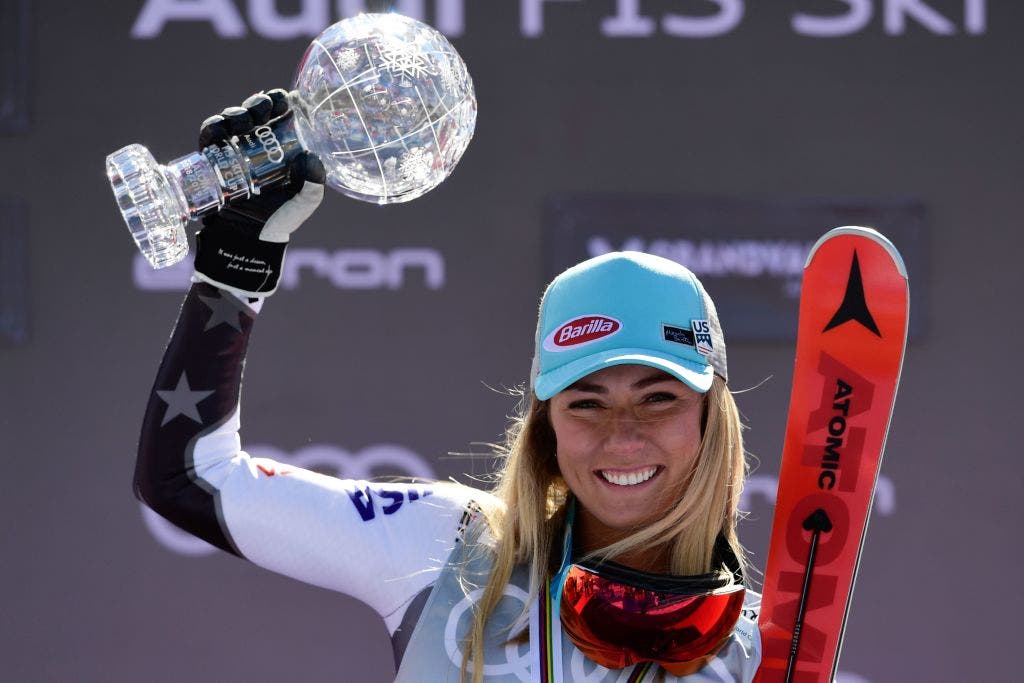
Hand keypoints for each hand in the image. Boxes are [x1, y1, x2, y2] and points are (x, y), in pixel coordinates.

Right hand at [192, 89, 325, 297]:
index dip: (283, 101)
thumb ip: (313, 185)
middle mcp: (259, 143)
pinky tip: (219, 132)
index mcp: (283, 146)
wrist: (246, 238)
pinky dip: (213, 128)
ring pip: (233, 117)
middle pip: (258, 109)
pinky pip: (210, 134)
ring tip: (242, 122)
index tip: (286, 100)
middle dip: (259, 102)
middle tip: (263, 109)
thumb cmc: (278, 219)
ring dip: (237, 112)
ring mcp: (235, 147)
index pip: (284, 114)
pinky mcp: (213, 156)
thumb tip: (312, 159)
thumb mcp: (303, 203)